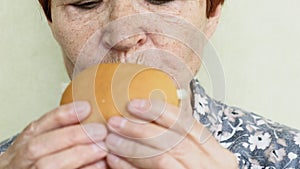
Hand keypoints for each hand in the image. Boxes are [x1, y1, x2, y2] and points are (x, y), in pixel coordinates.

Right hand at [0, 101, 107, 168]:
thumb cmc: (39, 160)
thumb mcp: (44, 140)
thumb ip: (62, 129)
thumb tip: (91, 112)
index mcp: (24, 142)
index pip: (37, 126)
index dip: (61, 116)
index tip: (86, 108)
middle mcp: (23, 159)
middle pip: (40, 146)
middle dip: (72, 136)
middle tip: (100, 131)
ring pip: (48, 165)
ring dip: (78, 154)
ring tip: (103, 148)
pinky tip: (100, 165)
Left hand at [105, 99, 237, 168]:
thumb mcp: (194, 157)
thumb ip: (175, 141)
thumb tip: (142, 120)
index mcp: (215, 152)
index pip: (186, 123)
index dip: (158, 111)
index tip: (134, 105)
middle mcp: (210, 165)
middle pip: (172, 139)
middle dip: (140, 129)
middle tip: (116, 122)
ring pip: (161, 157)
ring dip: (131, 146)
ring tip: (111, 140)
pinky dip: (129, 167)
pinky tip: (114, 160)